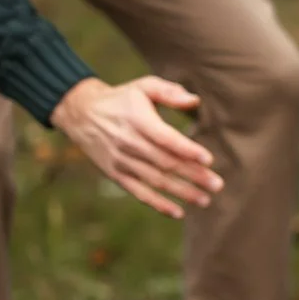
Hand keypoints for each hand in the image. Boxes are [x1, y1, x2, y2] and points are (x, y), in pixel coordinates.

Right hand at [51, 76, 222, 217]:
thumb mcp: (143, 87)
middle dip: (193, 176)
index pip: (165, 139)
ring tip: (205, 200)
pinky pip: (139, 192)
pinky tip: (178, 212)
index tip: (208, 159)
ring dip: (181, 192)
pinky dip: (158, 204)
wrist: (82, 114)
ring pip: (156, 181)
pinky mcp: (116, 174)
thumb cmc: (122, 98)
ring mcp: (122, 161)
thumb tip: (194, 101)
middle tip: (217, 185)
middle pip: (166, 163)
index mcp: (138, 120)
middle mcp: (129, 143)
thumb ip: (169, 92)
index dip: (187, 150)